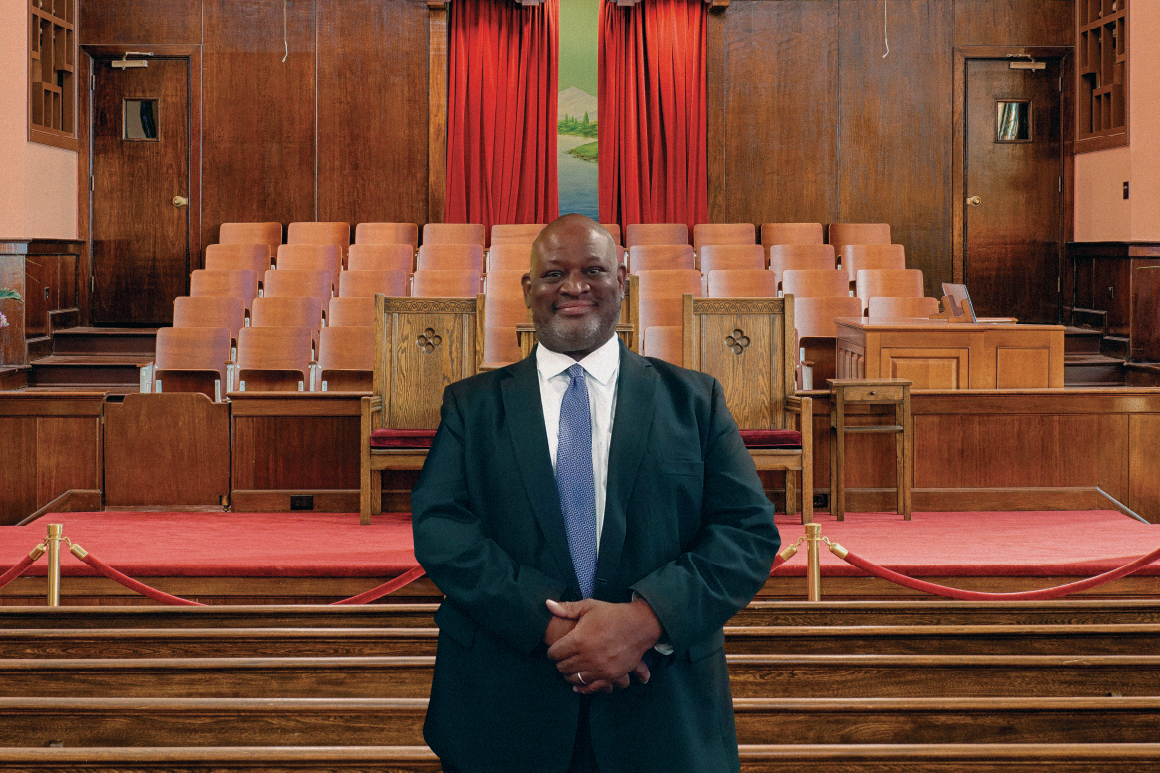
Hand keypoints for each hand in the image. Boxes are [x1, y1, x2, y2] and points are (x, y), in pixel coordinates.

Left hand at [545, 597, 661, 690]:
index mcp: (578, 640)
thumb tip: (548, 604)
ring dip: (569, 675)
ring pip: (574, 678)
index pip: (555, 653)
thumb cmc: (613, 614)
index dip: (551, 652)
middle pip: (563, 667)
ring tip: (569, 670)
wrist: (639, 625)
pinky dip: (583, 687)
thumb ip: (567, 608)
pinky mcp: (610, 676)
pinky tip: (578, 685)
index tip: (553, 651)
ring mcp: (598, 668)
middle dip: (559, 663)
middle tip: (561, 659)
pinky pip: (591, 687)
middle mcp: (586, 657)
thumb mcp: (589, 606)